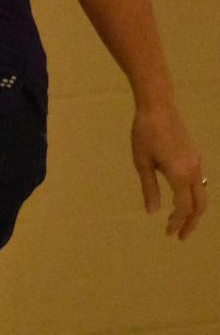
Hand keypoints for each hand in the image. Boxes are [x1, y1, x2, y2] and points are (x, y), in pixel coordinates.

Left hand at [132, 102, 206, 238]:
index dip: (177, 222)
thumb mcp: (142, 162)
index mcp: (179, 174)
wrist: (158, 107)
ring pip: (202, 194)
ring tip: (180, 221)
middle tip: (180, 236)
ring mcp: (196, 163)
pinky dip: (193, 197)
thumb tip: (152, 212)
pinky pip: (199, 183)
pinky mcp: (195, 157)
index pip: (183, 207)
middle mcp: (193, 171)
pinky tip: (181, 199)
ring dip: (193, 210)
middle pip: (199, 205)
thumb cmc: (144, 134)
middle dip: (191, 223)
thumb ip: (149, 188)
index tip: (168, 233)